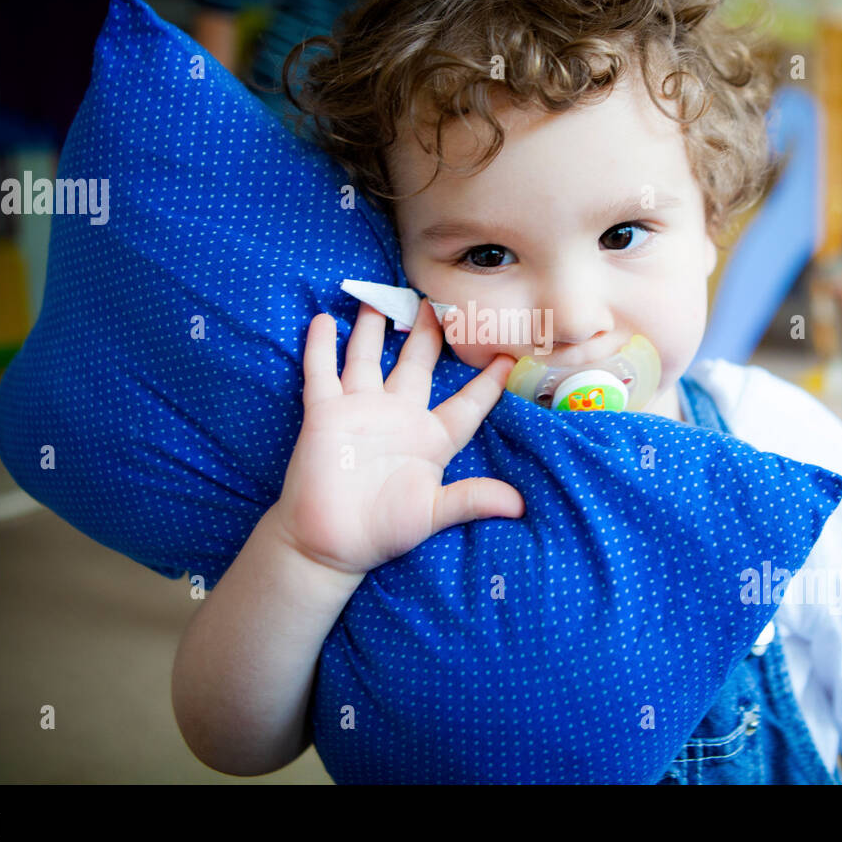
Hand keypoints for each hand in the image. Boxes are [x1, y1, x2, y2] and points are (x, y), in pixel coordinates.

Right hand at [273, 298, 524, 577]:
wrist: (327, 544)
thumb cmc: (382, 530)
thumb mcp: (433, 512)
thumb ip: (473, 499)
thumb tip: (520, 506)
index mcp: (430, 438)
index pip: (467, 403)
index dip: (488, 382)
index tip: (509, 357)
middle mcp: (398, 415)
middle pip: (417, 364)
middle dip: (428, 334)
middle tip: (437, 301)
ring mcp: (360, 410)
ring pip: (367, 357)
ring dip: (373, 327)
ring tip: (382, 297)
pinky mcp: (325, 413)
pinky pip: (322, 371)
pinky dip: (321, 346)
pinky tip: (322, 320)